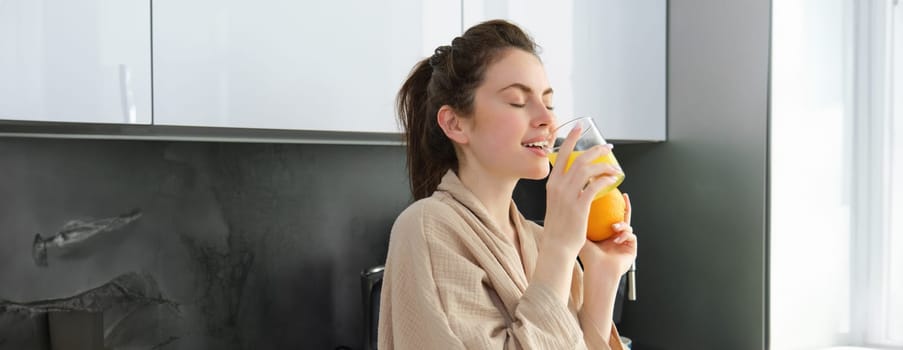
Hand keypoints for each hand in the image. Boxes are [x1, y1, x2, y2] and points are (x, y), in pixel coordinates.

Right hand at [542, 127, 623, 253]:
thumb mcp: (555, 202)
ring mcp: (568, 195)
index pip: (561, 155)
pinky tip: (612, 180)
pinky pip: (595, 186)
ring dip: (604, 165)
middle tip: (608, 147)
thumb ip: (564, 190)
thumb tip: (578, 182)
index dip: (571, 138)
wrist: (556, 246)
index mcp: (551, 183)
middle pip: (578, 158)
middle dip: (595, 150)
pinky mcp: (579, 206)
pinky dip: (605, 179)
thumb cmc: (558, 227)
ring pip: (588, 169)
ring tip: (615, 168)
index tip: (579, 127)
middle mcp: (558, 186)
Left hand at [579, 193, 637, 277]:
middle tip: (623, 197)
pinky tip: (617, 238)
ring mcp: (625, 243)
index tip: (610, 193)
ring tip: (613, 227)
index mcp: (606, 234)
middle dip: (624, 206)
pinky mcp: (632, 249)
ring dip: (621, 225)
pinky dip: (625, 235)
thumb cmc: (588, 258)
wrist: (598, 272)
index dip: (611, 205)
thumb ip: (581, 222)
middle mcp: (616, 237)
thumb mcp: (584, 236)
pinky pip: (631, 236)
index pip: (610, 216)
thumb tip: (575, 205)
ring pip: (628, 226)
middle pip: (623, 217)